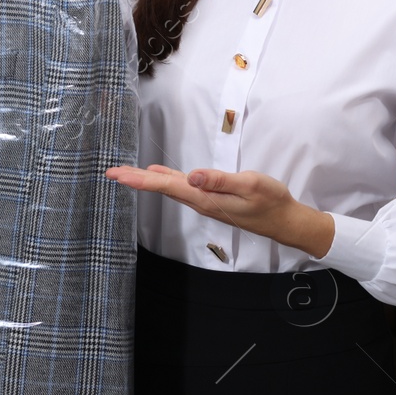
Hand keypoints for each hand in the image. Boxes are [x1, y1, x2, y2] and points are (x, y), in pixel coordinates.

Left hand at [104, 164, 336, 258]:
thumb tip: (192, 176)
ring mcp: (205, 202)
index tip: (118, 176)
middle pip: (162, 189)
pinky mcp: (212, 200)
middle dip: (135, 180)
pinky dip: (166, 181)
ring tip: (127, 173)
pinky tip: (159, 175)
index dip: (140, 180)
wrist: (284, 221)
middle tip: (111, 172)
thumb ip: (220, 180)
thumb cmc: (271, 201)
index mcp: (205, 198)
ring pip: (170, 189)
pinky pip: (182, 189)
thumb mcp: (250, 185)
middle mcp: (200, 202)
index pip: (167, 186)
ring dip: (147, 181)